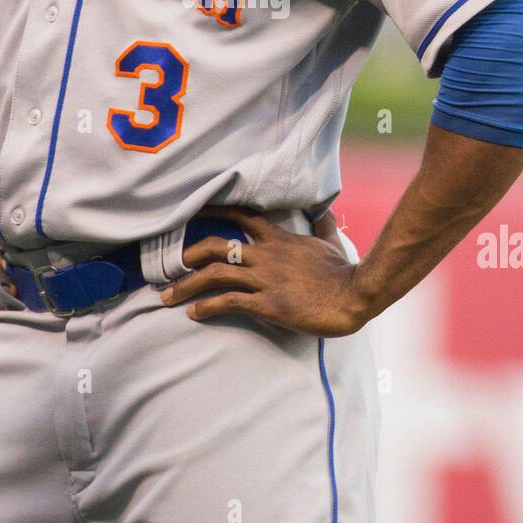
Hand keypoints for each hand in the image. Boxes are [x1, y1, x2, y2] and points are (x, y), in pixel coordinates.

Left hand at [159, 204, 371, 335]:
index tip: (191, 213)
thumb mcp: (329, 242)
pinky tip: (194, 314)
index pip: (241, 216)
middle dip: (188, 255)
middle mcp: (266, 255)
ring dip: (187, 285)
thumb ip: (321, 225)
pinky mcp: (268, 303)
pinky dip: (207, 307)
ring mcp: (265, 278)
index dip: (213, 212)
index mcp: (278, 239)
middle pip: (216, 246)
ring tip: (169, 296)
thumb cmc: (343, 271)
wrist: (354, 295)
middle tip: (170, 266)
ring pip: (216, 275)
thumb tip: (324, 209)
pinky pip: (230, 301)